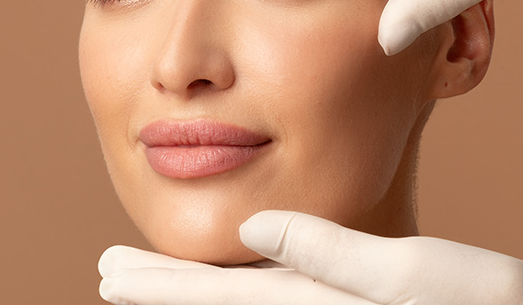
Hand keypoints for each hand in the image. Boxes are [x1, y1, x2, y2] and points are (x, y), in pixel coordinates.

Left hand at [99, 210, 522, 304]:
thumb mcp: (416, 273)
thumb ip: (330, 254)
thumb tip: (253, 225)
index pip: (220, 296)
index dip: (161, 284)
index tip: (110, 271)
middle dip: (161, 291)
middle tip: (107, 276)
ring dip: (191, 294)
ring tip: (149, 282)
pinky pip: (281, 301)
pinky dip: (239, 293)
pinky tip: (232, 278)